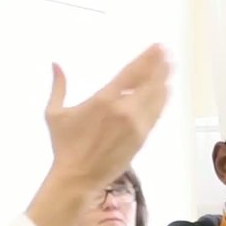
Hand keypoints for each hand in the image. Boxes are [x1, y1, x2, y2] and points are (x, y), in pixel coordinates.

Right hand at [45, 45, 171, 188]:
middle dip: (160, 65)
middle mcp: (124, 110)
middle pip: (149, 82)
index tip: (157, 47)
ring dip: (164, 80)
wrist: (78, 177)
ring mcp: (136, 126)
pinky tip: (165, 91)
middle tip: (167, 53)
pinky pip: (156, 114)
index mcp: (104, 100)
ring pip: (156, 98)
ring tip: (170, 67)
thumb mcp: (55, 114)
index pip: (132, 73)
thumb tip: (55, 64)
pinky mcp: (142, 139)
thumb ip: (58, 87)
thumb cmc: (65, 146)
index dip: (147, 58)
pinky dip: (162, 100)